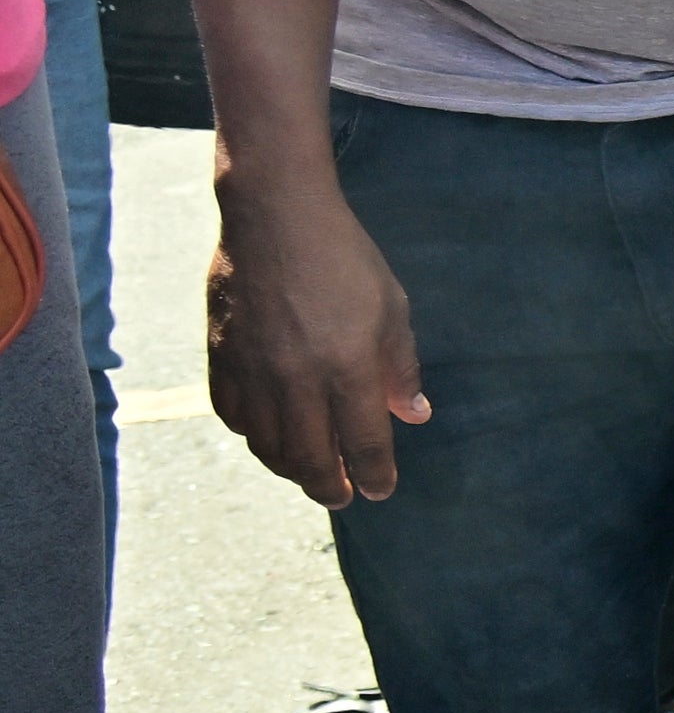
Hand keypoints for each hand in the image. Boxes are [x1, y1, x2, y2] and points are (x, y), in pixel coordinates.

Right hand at [208, 176, 426, 505]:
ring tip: (309, 474)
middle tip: (342, 497)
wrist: (274, 215)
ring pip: (267, 445)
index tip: (381, 489)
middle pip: (310, 458)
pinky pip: (232, 415)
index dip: (375, 475)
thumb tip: (413, 416)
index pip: (364, 445)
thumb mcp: (392, 310)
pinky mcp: (221, 356)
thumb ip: (400, 370)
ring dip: (290, 469)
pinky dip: (252, 435)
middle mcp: (296, 379)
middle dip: (330, 487)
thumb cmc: (344, 259)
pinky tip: (267, 437)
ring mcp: (253, 370)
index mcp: (347, 368)